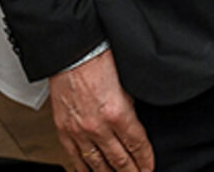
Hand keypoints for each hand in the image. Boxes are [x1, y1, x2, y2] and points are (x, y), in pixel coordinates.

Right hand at [49, 50, 153, 171]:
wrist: (72, 53)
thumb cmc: (99, 61)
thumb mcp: (128, 84)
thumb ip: (130, 107)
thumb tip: (135, 122)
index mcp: (118, 113)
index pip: (136, 145)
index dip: (145, 160)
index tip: (149, 168)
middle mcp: (97, 126)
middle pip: (118, 159)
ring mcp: (78, 131)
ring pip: (96, 163)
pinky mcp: (63, 130)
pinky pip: (74, 156)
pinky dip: (84, 168)